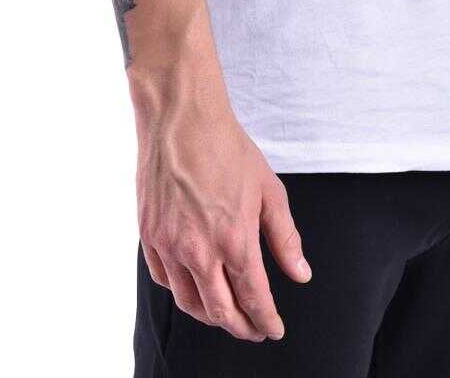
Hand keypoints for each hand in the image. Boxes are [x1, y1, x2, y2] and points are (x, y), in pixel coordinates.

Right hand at [134, 82, 310, 340]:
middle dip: (240, 327)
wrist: (182, 119)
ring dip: (210, 316)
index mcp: (235, 239)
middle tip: (253, 330)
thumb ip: (285, 238)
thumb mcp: (268, 190)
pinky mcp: (149, 236)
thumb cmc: (227, 148)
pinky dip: (181, 292)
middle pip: (220, 311)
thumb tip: (300, 274)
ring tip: (226, 314)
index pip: (253, 298)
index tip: (273, 329)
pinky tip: (194, 288)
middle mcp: (199, 250)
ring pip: (189, 302)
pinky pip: (164, 279)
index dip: (266, 320)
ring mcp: (170, 245)